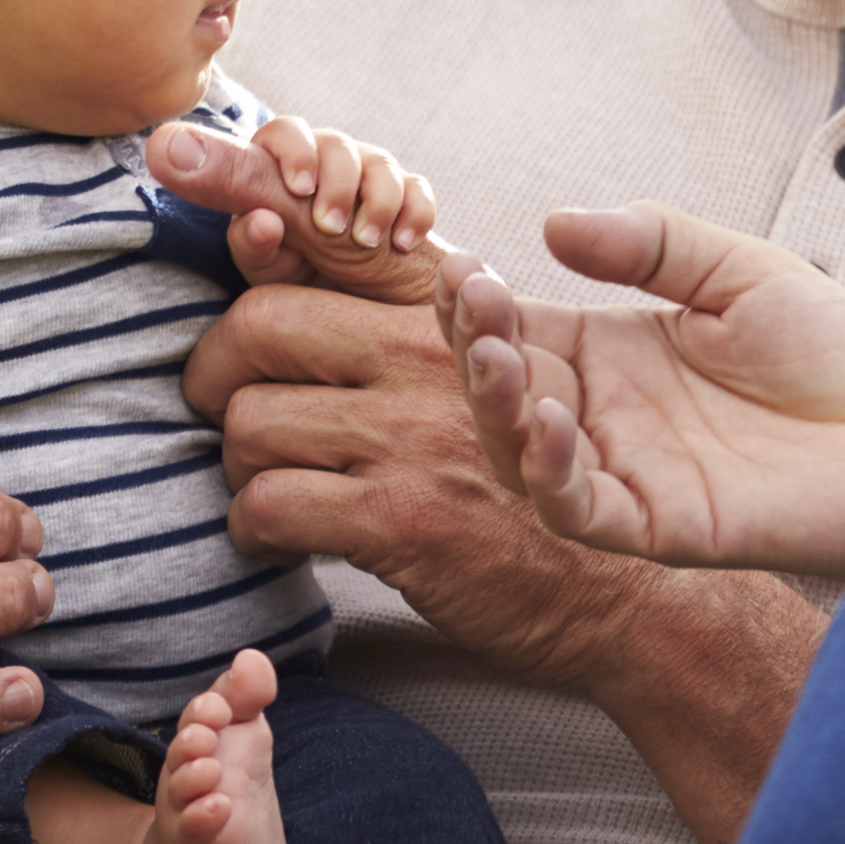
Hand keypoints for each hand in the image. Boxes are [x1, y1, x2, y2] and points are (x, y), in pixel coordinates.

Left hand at [151, 115, 452, 304]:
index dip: (293, 152)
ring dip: (374, 200)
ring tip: (366, 244)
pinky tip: (400, 241)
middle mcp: (322, 172)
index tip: (298, 190)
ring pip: (378, 163)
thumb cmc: (303, 293)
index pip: (282, 133)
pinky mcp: (407, 204)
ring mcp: (368, 185)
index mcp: (276, 177)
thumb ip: (240, 221)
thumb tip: (199, 176)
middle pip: (334, 143)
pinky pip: (416, 188)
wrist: (365, 331)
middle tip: (330, 228)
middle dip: (337, 180)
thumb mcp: (271, 262)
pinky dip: (411, 211)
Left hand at [186, 276, 838, 843]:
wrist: (627, 594)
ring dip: (240, 462)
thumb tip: (326, 268)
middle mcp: (431, 360)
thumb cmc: (555, 480)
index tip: (224, 279)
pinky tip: (283, 535)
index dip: (253, 249)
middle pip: (258, 327)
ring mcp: (414, 438)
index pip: (325, 251)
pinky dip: (255, 526)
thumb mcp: (511, 369)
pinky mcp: (402, 521)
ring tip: (269, 482)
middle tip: (223, 407)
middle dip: (217, 372)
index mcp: (452, 310)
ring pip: (251, 423)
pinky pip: (269, 505)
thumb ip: (432, 317)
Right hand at [445, 204, 844, 576]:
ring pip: (522, 452)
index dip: (478, 300)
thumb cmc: (836, 353)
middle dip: (475, 344)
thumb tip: (553, 222)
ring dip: (496, 404)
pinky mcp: (658, 524)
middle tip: (473, 300)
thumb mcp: (740, 271)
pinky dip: (550, 470)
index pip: (518, 325)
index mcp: (615, 351)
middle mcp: (606, 414)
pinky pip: (579, 508)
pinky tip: (549, 419)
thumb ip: (654, 243)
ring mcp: (628, 471)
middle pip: (505, 386)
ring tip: (497, 355)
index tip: (458, 264)